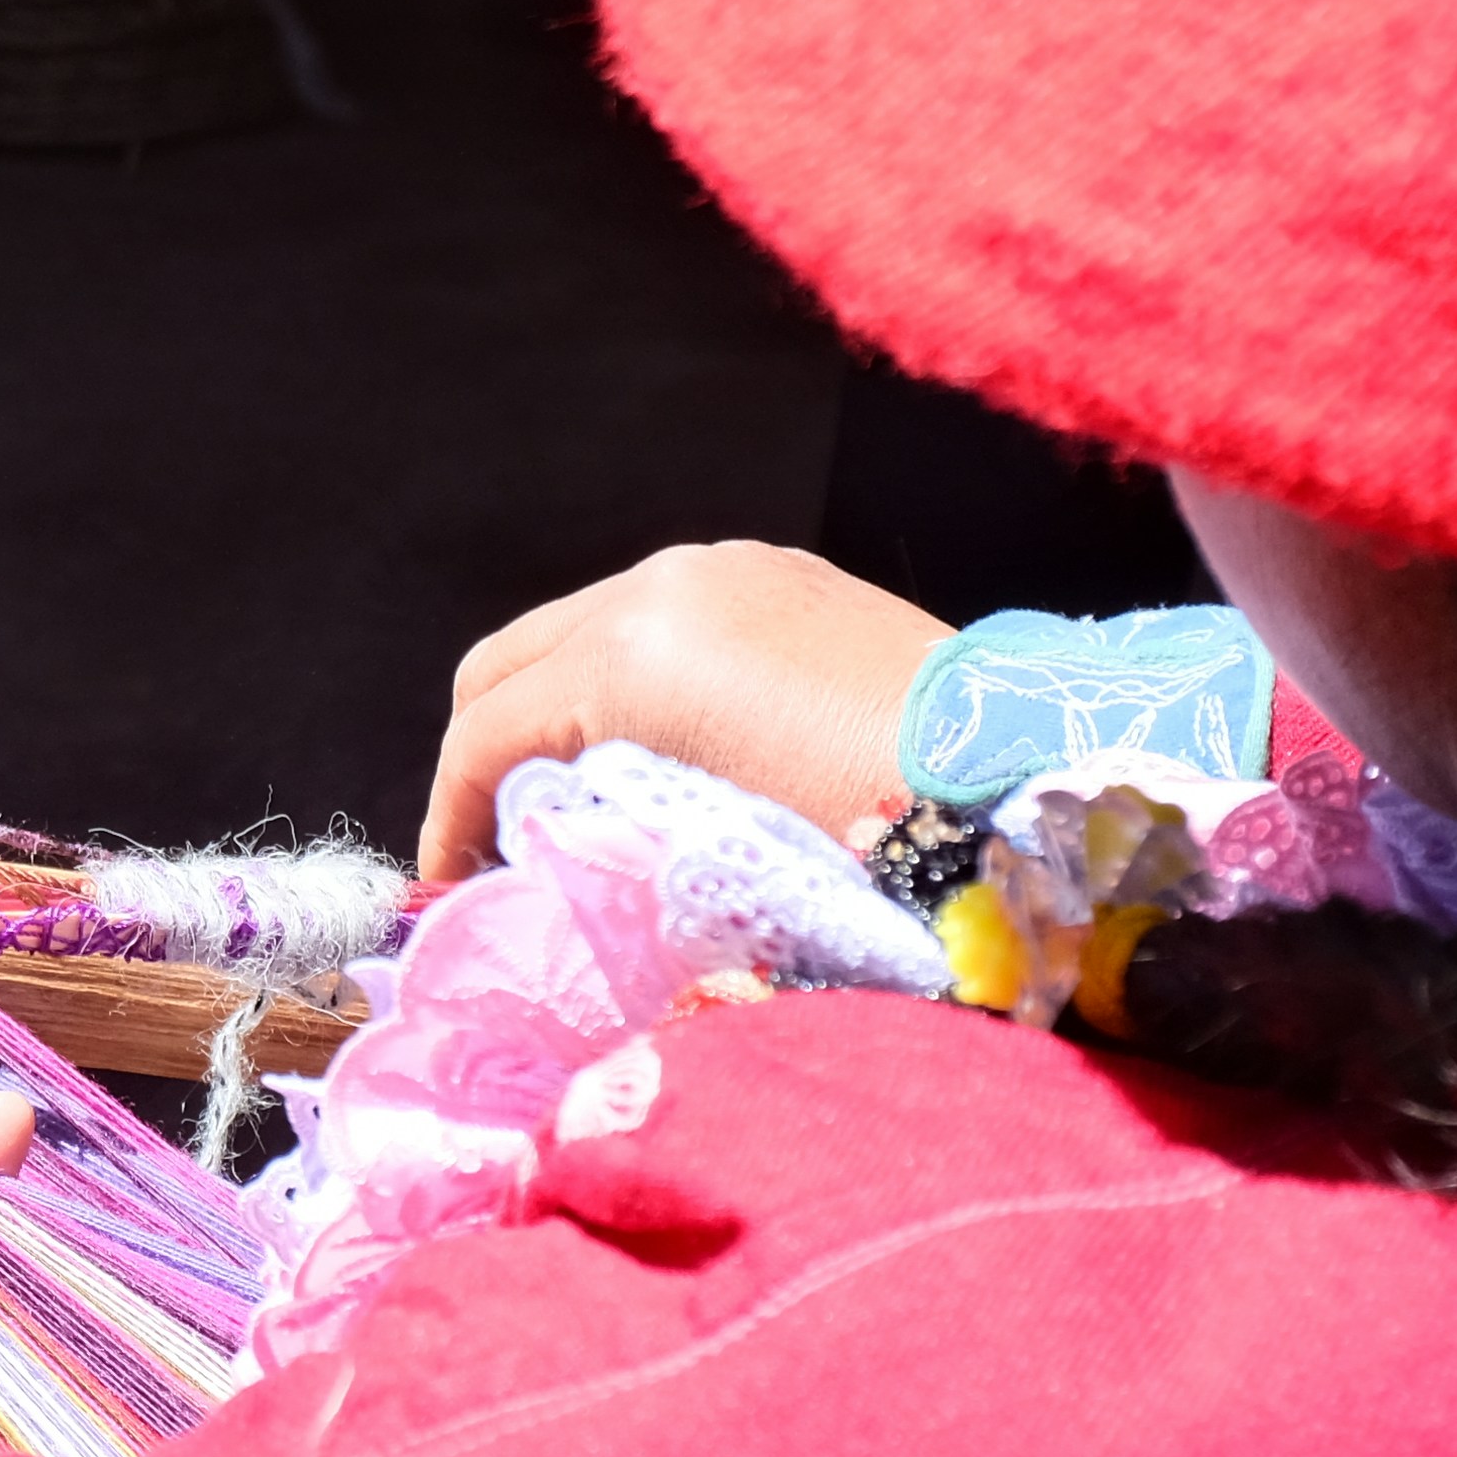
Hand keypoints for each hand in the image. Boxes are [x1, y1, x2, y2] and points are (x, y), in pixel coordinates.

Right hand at [417, 539, 952, 876]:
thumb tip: (536, 866)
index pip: (483, 736)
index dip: (448, 820)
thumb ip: (589, 842)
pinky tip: (667, 747)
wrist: (1008, 774)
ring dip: (556, 715)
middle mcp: (655, 587)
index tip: (451, 889)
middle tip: (500, 847)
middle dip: (484, 759)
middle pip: (502, 667)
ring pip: (576, 631)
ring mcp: (717, 567)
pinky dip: (629, 680)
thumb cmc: (853, 836)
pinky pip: (659, 618)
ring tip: (583, 803)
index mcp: (625, 658)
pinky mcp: (773, 571)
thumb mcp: (694, 855)